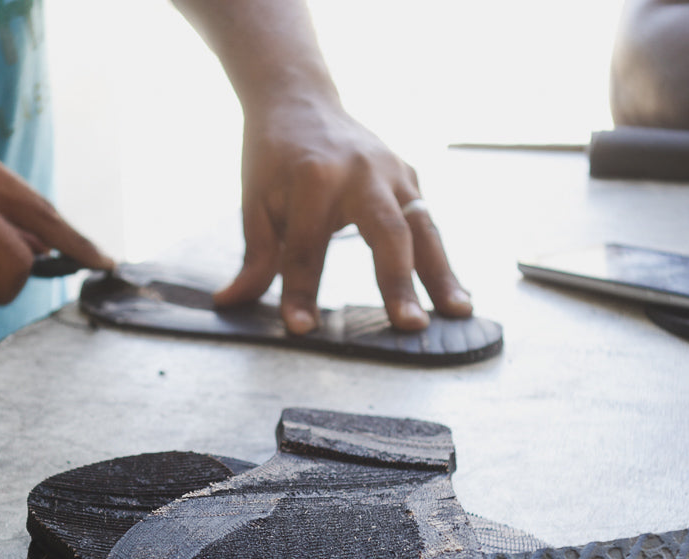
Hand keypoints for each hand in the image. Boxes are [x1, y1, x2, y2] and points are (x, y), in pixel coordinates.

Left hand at [212, 99, 472, 333]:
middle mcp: (362, 172)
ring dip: (442, 275)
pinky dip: (441, 261)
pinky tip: (452, 297)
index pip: (307, 246)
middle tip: (410, 326)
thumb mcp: (255, 203)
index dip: (301, 290)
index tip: (301, 328)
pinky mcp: (410, 177)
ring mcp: (393, 172)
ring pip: (423, 229)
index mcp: (314, 177)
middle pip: (386, 232)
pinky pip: (428, 224)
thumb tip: (230, 303)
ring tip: (458, 315)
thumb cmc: (273, 158)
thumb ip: (255, 257)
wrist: (300, 100)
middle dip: (398, 282)